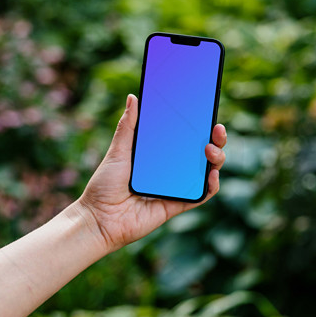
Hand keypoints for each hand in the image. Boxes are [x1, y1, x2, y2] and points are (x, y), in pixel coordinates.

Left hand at [75, 93, 226, 252]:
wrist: (99, 219)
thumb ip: (127, 127)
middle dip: (215, 139)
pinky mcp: (177, 205)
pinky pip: (201, 195)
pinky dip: (211, 185)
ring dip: (216, 159)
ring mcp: (176, 187)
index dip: (199, 125)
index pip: (184, 137)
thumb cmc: (103, 186)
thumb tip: (134, 97)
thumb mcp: (117, 152)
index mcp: (157, 155)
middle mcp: (170, 170)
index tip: (206, 111)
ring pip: (206, 172)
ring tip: (211, 150)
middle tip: (217, 129)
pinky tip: (211, 174)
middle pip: (201, 153)